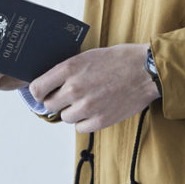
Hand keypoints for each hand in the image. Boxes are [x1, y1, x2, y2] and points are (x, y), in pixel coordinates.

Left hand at [28, 43, 159, 133]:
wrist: (148, 71)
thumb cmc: (121, 59)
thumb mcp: (89, 56)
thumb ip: (68, 70)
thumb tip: (52, 83)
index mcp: (69, 68)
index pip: (37, 88)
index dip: (40, 92)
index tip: (45, 93)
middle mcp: (74, 88)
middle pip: (49, 105)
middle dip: (57, 101)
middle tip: (70, 97)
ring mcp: (87, 106)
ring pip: (65, 117)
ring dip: (73, 111)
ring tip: (89, 101)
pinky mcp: (100, 120)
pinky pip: (81, 127)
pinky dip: (86, 121)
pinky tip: (97, 110)